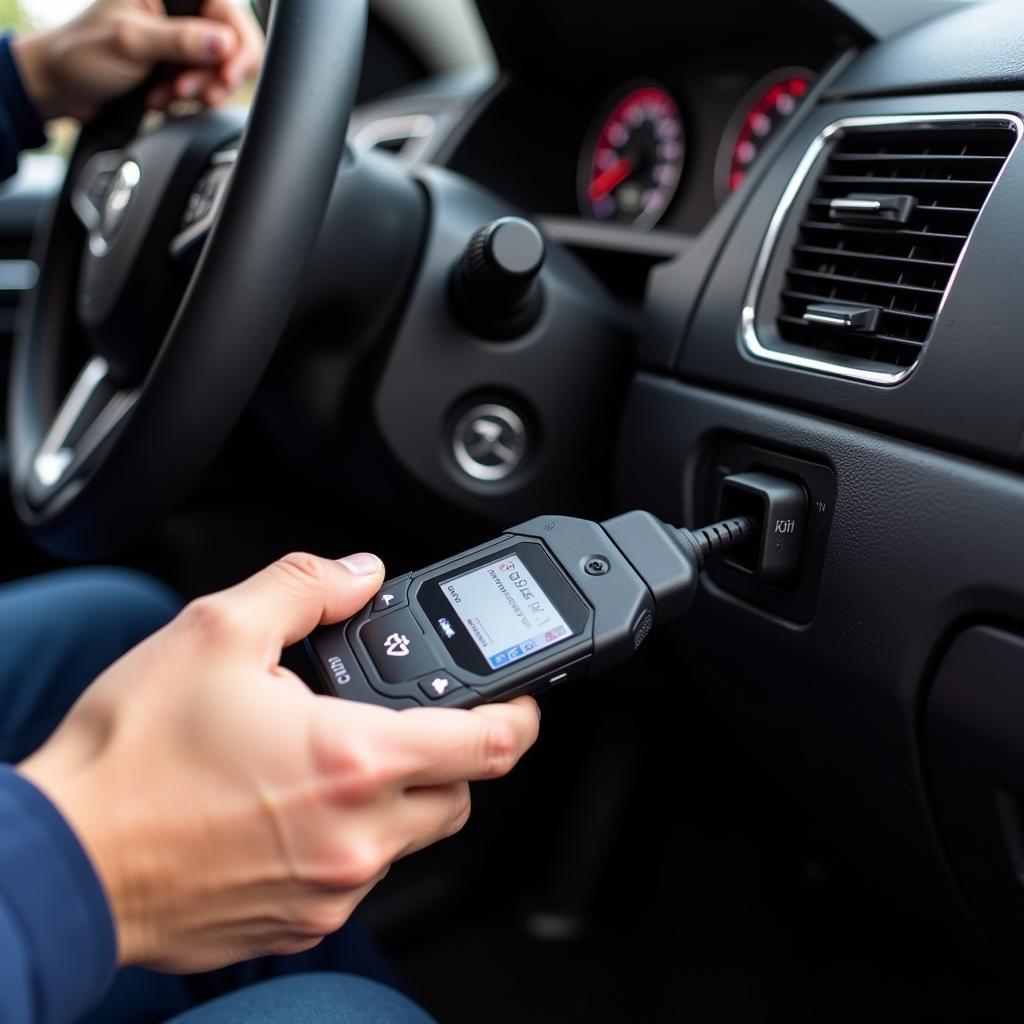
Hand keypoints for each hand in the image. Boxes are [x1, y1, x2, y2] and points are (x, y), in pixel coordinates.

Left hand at [11, 0, 264, 122]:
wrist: (61, 86)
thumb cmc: (82, 53)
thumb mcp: (132, 42)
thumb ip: (180, 40)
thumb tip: (224, 43)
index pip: (227, 11)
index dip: (237, 47)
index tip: (225, 75)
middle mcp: (179, 9)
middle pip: (231, 43)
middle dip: (214, 74)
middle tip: (188, 91)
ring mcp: (180, 38)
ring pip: (220, 67)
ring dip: (198, 90)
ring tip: (166, 95)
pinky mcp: (178, 63)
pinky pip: (204, 84)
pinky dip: (188, 98)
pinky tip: (163, 98)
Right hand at [19, 552, 539, 970]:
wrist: (65, 862)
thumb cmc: (131, 758)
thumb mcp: (216, 632)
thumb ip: (304, 587)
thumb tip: (357, 574)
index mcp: (354, 761)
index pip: (491, 743)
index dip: (520, 711)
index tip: (521, 697)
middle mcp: (356, 837)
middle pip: (460, 794)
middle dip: (450, 751)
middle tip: (407, 718)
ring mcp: (331, 891)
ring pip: (410, 839)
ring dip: (396, 796)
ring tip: (333, 757)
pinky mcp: (301, 924)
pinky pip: (359, 878)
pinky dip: (351, 837)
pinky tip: (295, 805)